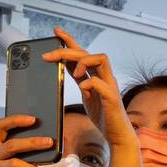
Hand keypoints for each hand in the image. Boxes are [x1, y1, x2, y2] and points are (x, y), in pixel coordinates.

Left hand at [44, 28, 132, 148]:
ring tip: (74, 73)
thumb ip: (79, 80)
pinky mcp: (111, 98)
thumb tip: (65, 67)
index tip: (56, 32)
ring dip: (83, 61)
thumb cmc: (104, 116)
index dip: (69, 40)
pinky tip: (83, 88)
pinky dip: (88, 82)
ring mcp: (110, 86)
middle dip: (66, 50)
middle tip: (49, 56)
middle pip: (88, 52)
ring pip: (100, 58)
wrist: (117, 135)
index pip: (83, 52)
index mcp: (98, 75)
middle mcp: (105, 77)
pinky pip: (100, 83)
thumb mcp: (86, 95)